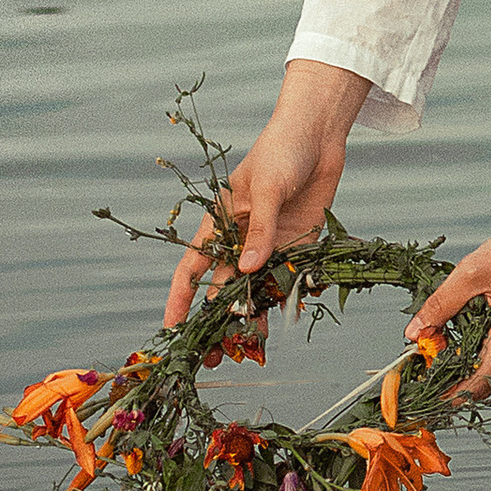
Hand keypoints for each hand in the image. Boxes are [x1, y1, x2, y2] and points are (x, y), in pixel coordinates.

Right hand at [163, 61, 368, 328]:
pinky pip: (289, 279)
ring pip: (256, 290)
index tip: (171, 328)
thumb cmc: (282, 151)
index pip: (192, 266)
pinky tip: (283, 321)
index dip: (180, 298)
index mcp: (221, 222)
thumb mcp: (268, 188)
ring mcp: (271, 244)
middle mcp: (242, 239)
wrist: (320, 135)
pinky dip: (286, 299)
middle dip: (217, 320)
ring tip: (249, 350)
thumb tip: (246, 272)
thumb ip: (261, 230)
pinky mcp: (299, 245)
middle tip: (213, 356)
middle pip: (223, 287)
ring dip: (252, 317)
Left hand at [410, 213, 490, 402]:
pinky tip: (452, 334)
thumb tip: (413, 333)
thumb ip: (440, 305)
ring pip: (485, 370)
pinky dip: (470, 352)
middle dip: (447, 379)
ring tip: (431, 346)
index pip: (476, 386)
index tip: (420, 396)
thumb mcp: (470, 273)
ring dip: (457, 364)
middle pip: (479, 383)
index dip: (446, 397)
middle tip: (417, 366)